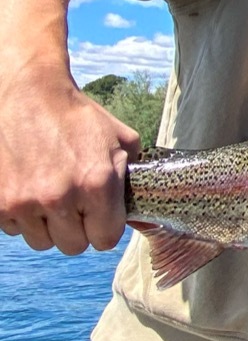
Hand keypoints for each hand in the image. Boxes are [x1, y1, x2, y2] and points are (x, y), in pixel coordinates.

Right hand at [0, 64, 138, 254]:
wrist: (30, 95)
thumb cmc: (80, 117)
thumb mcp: (122, 141)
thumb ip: (131, 178)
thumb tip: (138, 207)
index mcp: (97, 183)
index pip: (106, 239)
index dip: (105, 229)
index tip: (100, 218)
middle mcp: (60, 197)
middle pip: (74, 246)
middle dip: (79, 229)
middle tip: (76, 206)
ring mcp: (25, 202)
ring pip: (43, 241)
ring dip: (49, 225)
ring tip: (52, 196)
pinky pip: (16, 229)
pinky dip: (23, 216)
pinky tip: (30, 190)